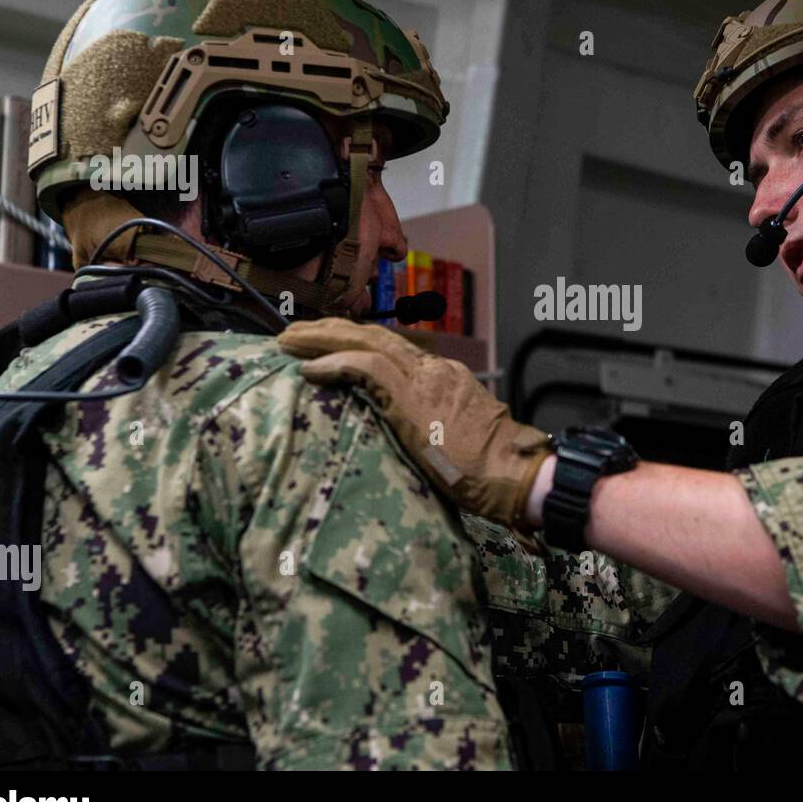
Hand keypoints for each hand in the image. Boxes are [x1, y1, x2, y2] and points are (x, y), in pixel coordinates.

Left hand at [278, 318, 551, 531]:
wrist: (513, 471)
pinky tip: (308, 369)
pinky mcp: (411, 396)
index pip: (390, 348)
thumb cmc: (493, 467)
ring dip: (321, 340)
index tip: (325, 345)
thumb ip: (433, 423)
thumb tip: (409, 433)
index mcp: (444, 375)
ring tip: (289, 342)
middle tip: (293, 332)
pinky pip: (365, 368)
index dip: (353, 342)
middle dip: (328, 330)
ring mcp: (423, 379)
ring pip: (363, 342)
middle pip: (371, 335)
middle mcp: (432, 368)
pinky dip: (333, 364)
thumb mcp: (460, 434)